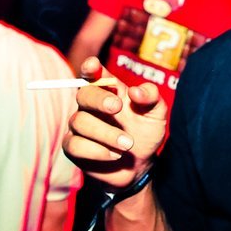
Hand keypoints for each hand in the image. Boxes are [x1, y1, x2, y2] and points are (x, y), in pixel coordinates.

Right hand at [63, 56, 168, 190]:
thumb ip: (151, 97)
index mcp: (109, 91)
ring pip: (80, 122)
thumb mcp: (156, 113)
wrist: (140, 165)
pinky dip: (96, 151)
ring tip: (127, 144)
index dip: (90, 68)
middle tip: (117, 107)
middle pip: (83, 94)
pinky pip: (75, 145)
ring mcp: (80, 126)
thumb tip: (136, 91)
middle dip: (99, 100)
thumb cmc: (146, 133)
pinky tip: (114, 155)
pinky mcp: (73, 147)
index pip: (93, 74)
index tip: (94, 66)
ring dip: (106, 134)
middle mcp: (91, 105)